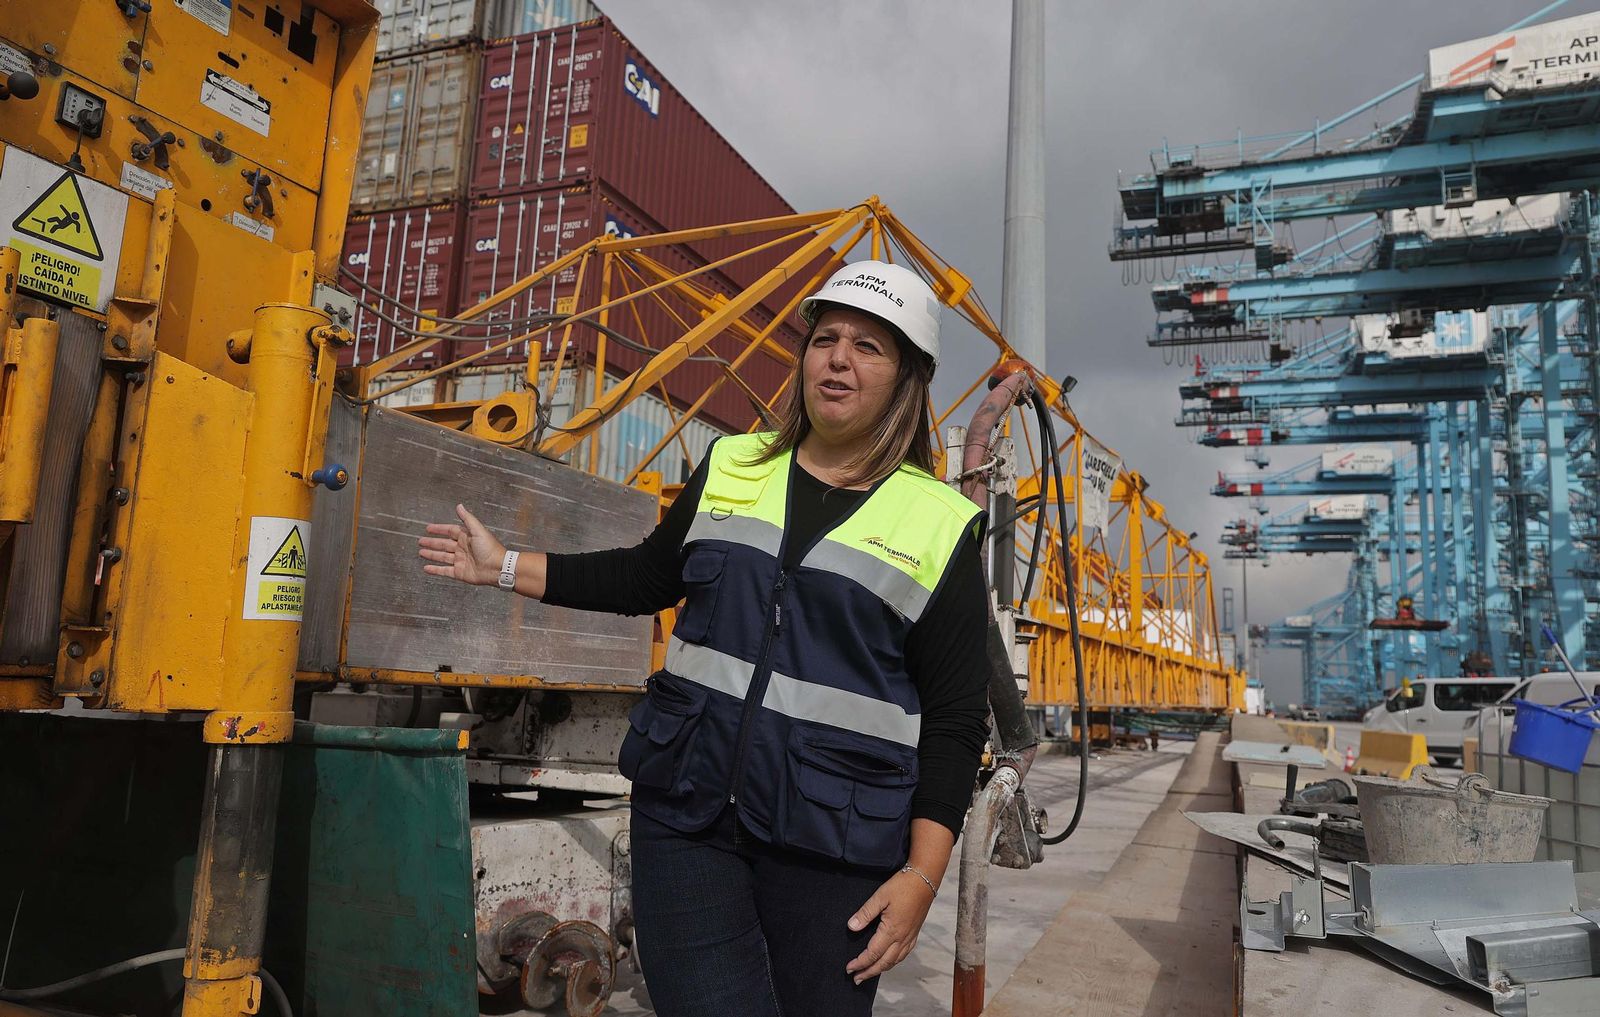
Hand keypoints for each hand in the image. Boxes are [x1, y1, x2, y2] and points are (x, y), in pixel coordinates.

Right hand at [417, 504, 506, 586]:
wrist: (497, 568)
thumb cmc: (490, 548)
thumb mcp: (478, 530)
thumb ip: (467, 518)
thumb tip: (459, 506)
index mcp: (466, 537)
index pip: (449, 531)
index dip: (439, 529)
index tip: (428, 528)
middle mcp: (462, 548)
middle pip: (443, 544)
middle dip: (432, 542)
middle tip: (421, 541)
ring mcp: (460, 561)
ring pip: (442, 557)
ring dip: (431, 554)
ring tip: (421, 552)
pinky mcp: (459, 573)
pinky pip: (444, 571)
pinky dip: (435, 570)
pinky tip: (426, 568)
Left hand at [844, 868, 936, 983]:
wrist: (924, 880)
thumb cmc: (902, 886)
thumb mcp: (880, 896)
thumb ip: (865, 913)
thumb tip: (851, 927)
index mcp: (892, 931)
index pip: (872, 954)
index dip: (860, 963)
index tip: (848, 968)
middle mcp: (902, 938)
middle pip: (883, 963)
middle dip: (869, 972)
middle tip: (856, 979)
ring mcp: (910, 937)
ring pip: (894, 961)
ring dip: (881, 970)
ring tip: (869, 973)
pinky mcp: (915, 933)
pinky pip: (904, 954)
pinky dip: (894, 962)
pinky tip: (889, 961)